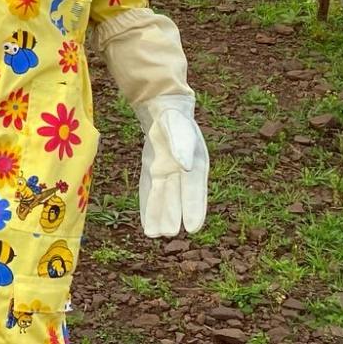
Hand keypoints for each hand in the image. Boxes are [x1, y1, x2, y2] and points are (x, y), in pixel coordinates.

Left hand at [136, 94, 207, 237]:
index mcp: (195, 163)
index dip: (194, 209)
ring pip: (162, 197)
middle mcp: (182, 172)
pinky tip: (147, 222)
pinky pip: (149, 190)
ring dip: (159, 214)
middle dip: (172, 215)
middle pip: (176, 197)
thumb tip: (185, 167)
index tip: (193, 228)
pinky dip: (148, 205)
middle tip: (169, 235)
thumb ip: (181, 145)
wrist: (163, 108)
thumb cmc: (174, 118)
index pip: (194, 190)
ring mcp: (167, 172)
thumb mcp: (176, 126)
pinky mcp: (152, 170)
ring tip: (155, 235)